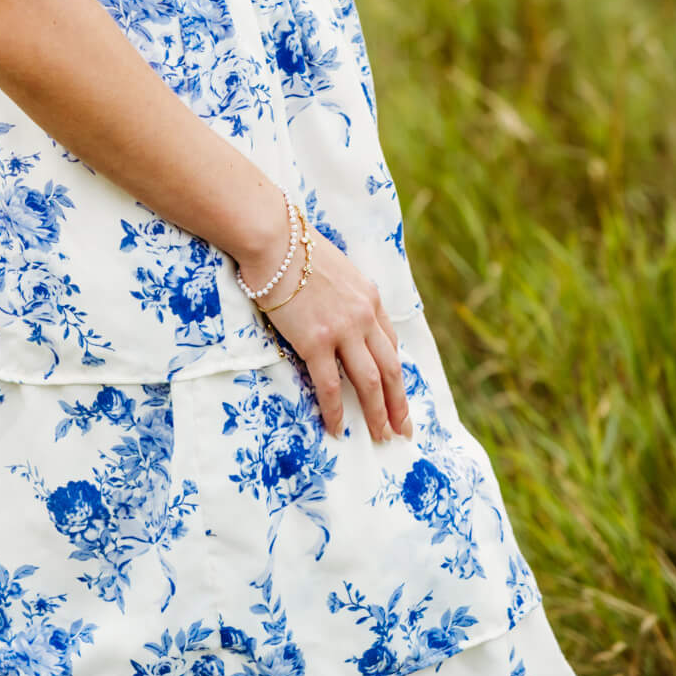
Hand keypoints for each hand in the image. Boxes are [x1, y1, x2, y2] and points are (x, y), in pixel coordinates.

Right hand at [245, 223, 412, 443]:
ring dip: (378, 414)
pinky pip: (330, 386)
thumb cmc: (293, 247)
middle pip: (390, 369)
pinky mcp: (315, 342)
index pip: (389, 344)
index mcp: (369, 297)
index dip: (395, 372)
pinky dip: (336, 411)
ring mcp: (342, 330)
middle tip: (403, 429)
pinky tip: (337, 429)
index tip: (396, 392)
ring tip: (381, 436)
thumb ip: (344, 292)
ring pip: (369, 383)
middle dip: (398, 403)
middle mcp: (364, 316)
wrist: (273, 239)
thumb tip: (335, 308)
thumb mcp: (334, 266)